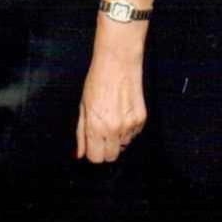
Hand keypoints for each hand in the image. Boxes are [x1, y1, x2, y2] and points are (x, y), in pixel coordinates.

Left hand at [76, 44, 145, 164]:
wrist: (118, 63)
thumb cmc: (97, 82)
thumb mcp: (83, 108)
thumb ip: (81, 133)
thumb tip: (79, 154)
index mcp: (95, 127)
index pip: (96, 158)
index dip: (93, 152)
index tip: (92, 145)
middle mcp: (114, 130)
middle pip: (111, 157)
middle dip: (105, 149)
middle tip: (102, 134)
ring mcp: (130, 125)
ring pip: (123, 145)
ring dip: (118, 138)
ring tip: (113, 117)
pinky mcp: (141, 119)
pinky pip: (134, 134)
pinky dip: (128, 128)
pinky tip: (123, 111)